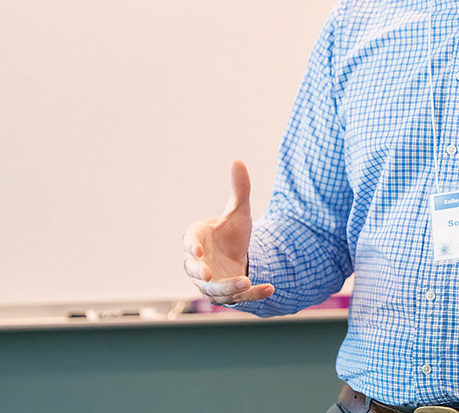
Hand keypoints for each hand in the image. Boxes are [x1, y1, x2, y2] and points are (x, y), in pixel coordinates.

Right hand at [181, 160, 274, 304]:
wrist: (240, 255)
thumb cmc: (231, 232)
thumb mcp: (239, 211)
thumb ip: (239, 190)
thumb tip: (238, 161)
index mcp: (197, 240)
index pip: (189, 243)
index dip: (191, 248)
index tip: (197, 252)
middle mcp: (199, 263)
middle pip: (194, 271)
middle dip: (200, 274)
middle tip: (208, 275)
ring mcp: (210, 282)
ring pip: (214, 290)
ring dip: (228, 288)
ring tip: (246, 282)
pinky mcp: (226, 295)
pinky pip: (236, 298)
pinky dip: (253, 295)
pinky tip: (269, 288)